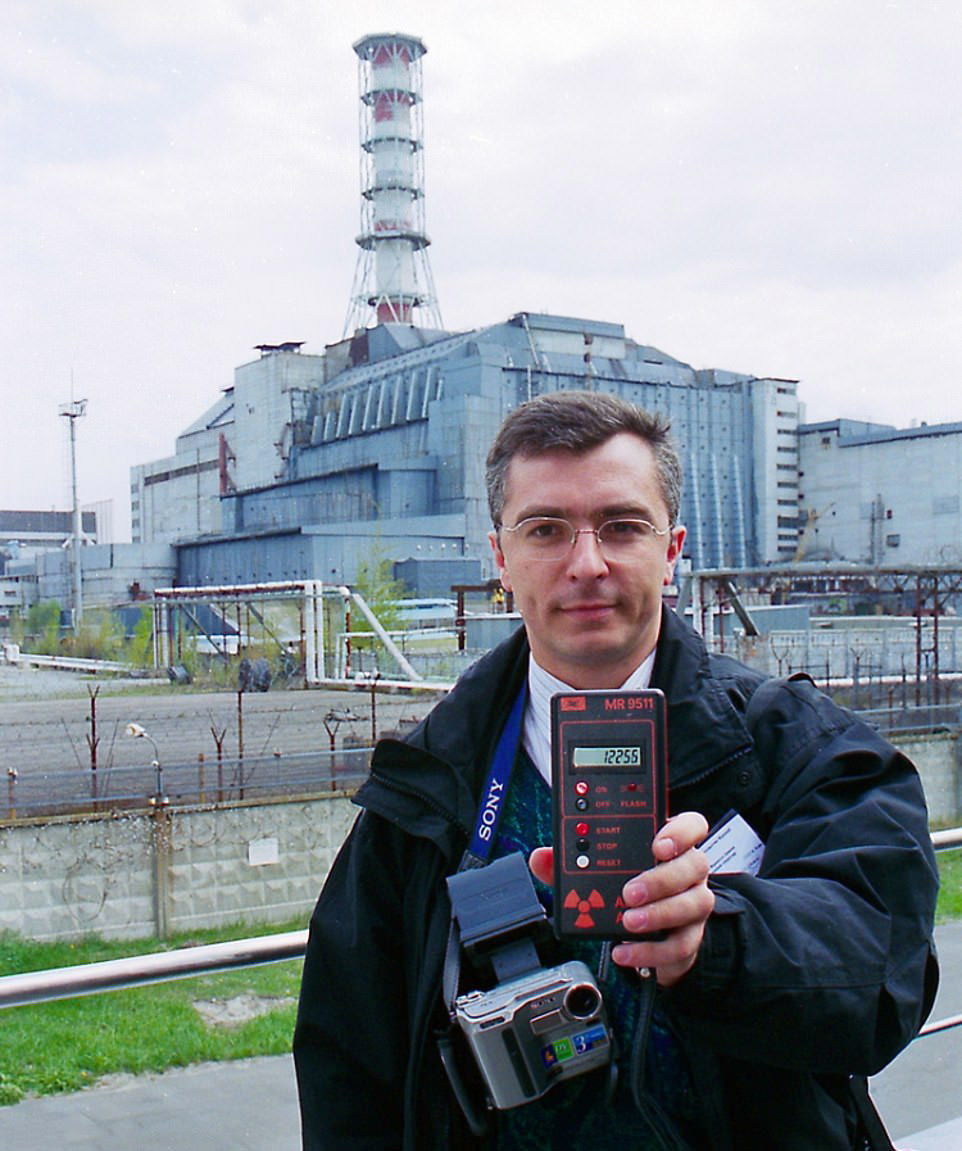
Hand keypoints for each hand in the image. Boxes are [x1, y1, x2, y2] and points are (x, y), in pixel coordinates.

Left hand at [529, 811, 713, 987]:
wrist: (644, 934)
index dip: (680, 831)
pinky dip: (650, 951)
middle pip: (693, 865)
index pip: (691, 825)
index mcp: (669, 843)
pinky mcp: (689, 937)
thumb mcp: (595, 871)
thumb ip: (568, 861)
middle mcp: (688, 870)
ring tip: (627, 922)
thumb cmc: (624, 888)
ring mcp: (693, 903)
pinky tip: (625, 951)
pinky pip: (681, 945)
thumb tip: (541, 858)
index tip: (658, 844)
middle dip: (660, 879)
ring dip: (658, 915)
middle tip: (629, 891)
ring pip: (693, 904)